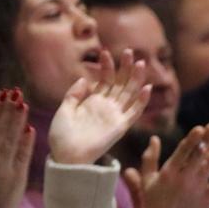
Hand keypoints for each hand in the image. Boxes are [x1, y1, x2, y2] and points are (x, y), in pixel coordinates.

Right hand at [0, 89, 33, 207]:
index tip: (1, 94)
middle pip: (0, 129)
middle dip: (8, 110)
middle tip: (15, 92)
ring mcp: (4, 167)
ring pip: (11, 138)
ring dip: (17, 120)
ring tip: (23, 103)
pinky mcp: (18, 177)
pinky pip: (22, 155)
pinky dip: (26, 142)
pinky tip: (30, 127)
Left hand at [49, 48, 150, 164]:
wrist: (65, 156)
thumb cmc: (61, 135)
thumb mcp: (64, 109)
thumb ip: (74, 94)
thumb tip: (85, 78)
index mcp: (92, 102)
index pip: (104, 80)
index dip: (106, 67)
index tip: (104, 52)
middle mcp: (106, 107)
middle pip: (120, 84)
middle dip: (125, 68)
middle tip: (130, 51)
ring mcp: (114, 116)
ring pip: (129, 94)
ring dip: (136, 79)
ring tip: (140, 63)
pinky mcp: (120, 127)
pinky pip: (134, 113)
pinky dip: (142, 101)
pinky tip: (147, 87)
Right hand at [123, 124, 208, 207]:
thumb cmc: (153, 206)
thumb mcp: (147, 181)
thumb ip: (150, 159)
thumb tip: (154, 138)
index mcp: (168, 172)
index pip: (183, 151)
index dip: (193, 138)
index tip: (201, 127)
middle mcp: (185, 178)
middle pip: (200, 154)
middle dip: (208, 139)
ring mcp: (198, 189)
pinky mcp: (208, 200)